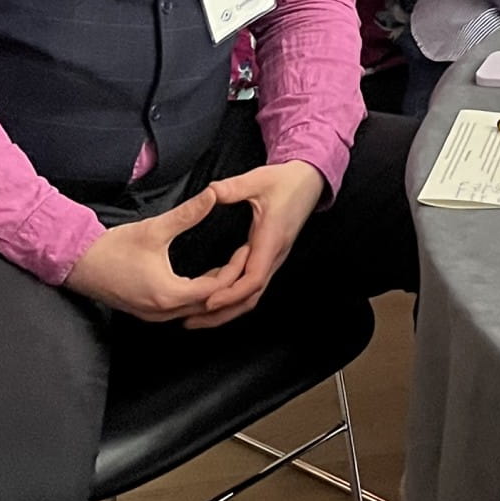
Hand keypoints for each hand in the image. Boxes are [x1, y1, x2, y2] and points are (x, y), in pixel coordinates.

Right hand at [65, 188, 238, 322]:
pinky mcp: (146, 313)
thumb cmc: (113, 247)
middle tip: (244, 258)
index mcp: (169, 293)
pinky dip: (197, 296)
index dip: (235, 268)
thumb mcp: (155, 228)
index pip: (217, 288)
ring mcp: (154, 316)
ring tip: (229, 266)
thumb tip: (214, 194)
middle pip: (210, 303)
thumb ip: (188, 213)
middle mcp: (164, 311)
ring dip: (214, 291)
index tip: (246, 249)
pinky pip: (182, 310)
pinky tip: (205, 278)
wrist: (76, 262)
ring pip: (196, 310)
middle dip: (230, 281)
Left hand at [190, 160, 326, 328]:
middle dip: (222, 313)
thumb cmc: (286, 181)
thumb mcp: (258, 179)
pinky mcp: (270, 257)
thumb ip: (233, 188)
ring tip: (197, 317)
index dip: (231, 293)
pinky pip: (252, 285)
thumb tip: (211, 192)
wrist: (309, 182)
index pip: (253, 278)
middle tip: (190, 321)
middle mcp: (274, 255)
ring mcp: (273, 258)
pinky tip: (213, 297)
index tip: (207, 302)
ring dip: (226, 310)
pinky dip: (233, 297)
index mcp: (271, 239)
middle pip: (251, 297)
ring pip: (252, 295)